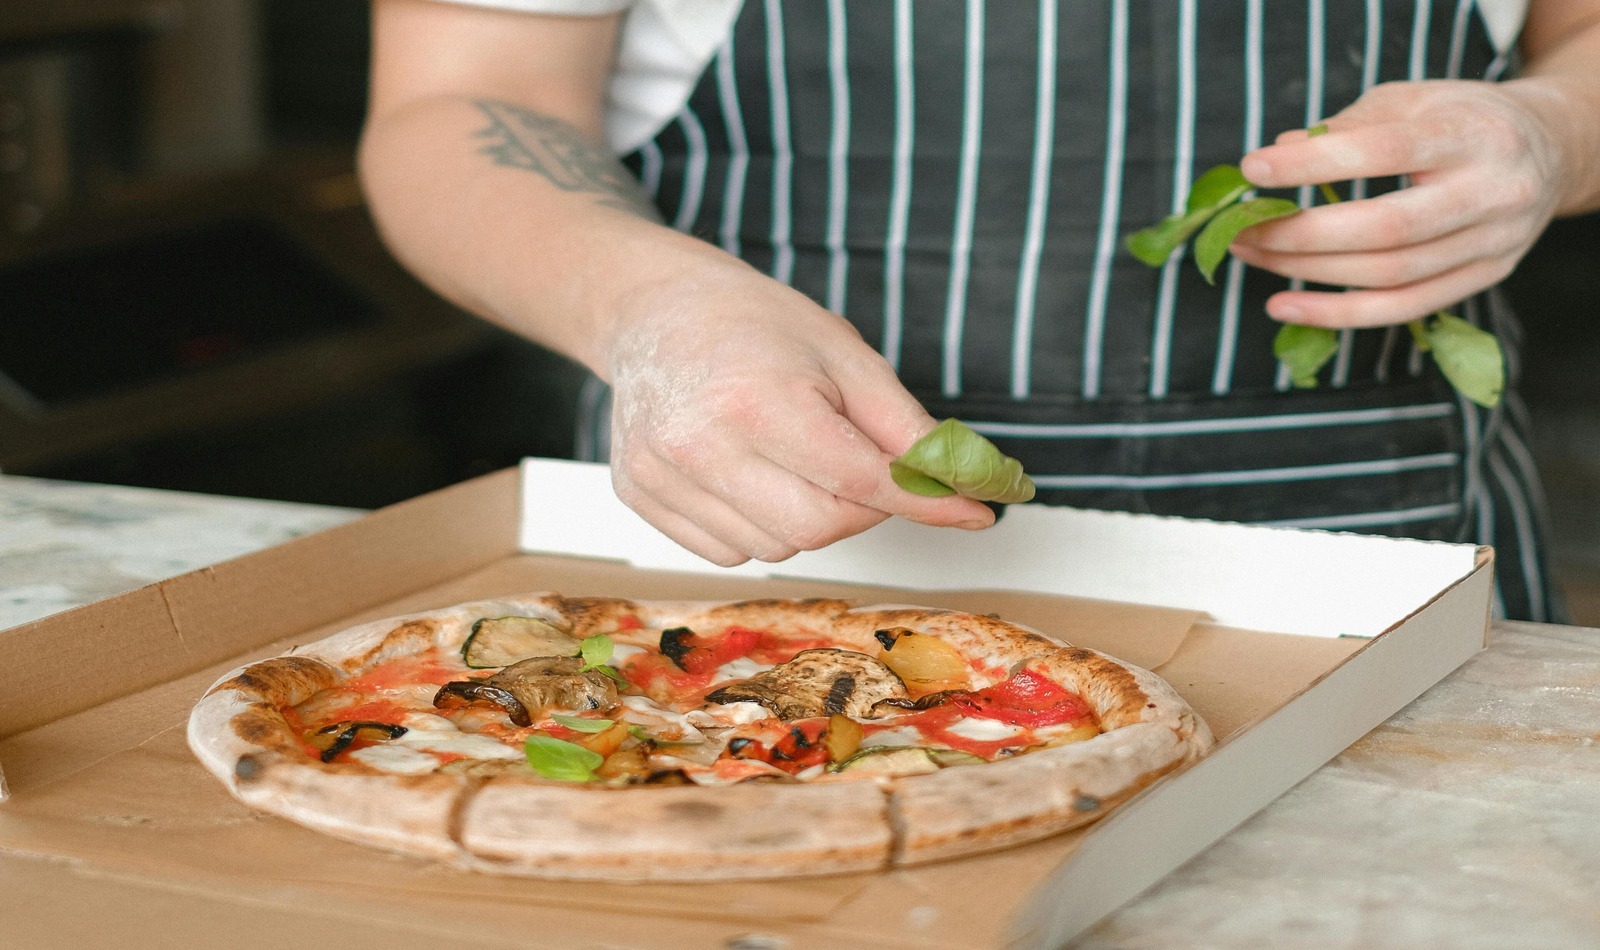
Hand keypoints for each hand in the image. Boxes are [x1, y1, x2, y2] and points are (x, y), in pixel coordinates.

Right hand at [600, 245, 994, 566]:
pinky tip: (750, 474)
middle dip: (859, 509)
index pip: (860, 481)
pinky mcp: (640, 496)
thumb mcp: (845, 354)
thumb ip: (906, 429)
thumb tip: (970, 488)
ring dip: (807, 518)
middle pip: (818, 529)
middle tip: (859, 465)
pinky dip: (759, 527)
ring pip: (775, 548)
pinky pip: (729, 551)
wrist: (653, 309)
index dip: (924, 501)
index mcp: (756, 399)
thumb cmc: (754, 324)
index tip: (972, 510)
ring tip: (793, 458)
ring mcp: (661, 475)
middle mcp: (700, 444)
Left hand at [1231, 79, 1575, 328]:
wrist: (1550, 151)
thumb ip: (1347, 125)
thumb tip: (1278, 153)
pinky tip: (1284, 307)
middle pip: (1386, 228)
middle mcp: (1491, 192)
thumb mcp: (1412, 100)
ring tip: (1252, 255)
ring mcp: (1492, 243)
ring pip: (1388, 275)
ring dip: (1306, 272)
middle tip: (1242, 227)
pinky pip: (1400, 311)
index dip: (1315, 163)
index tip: (1254, 168)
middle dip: (1301, 233)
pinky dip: (1335, 315)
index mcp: (1474, 135)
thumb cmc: (1462, 119)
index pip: (1386, 151)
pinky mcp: (1482, 279)